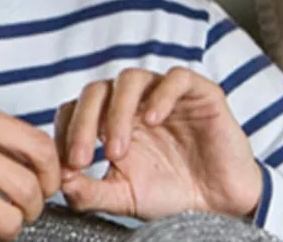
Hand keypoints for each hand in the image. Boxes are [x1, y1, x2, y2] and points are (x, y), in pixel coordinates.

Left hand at [54, 67, 261, 219]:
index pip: (75, 108)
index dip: (66, 131)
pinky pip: (177, 78)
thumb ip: (90, 191)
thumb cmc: (170, 195)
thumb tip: (61, 183)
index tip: (67, 166)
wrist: (221, 205)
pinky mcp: (199, 92)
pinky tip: (153, 120)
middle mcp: (133, 102)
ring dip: (117, 112)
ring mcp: (164, 94)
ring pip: (131, 79)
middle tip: (82, 160)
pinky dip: (161, 95)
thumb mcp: (124, 197)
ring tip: (117, 150)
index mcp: (109, 120)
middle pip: (96, 90)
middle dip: (83, 124)